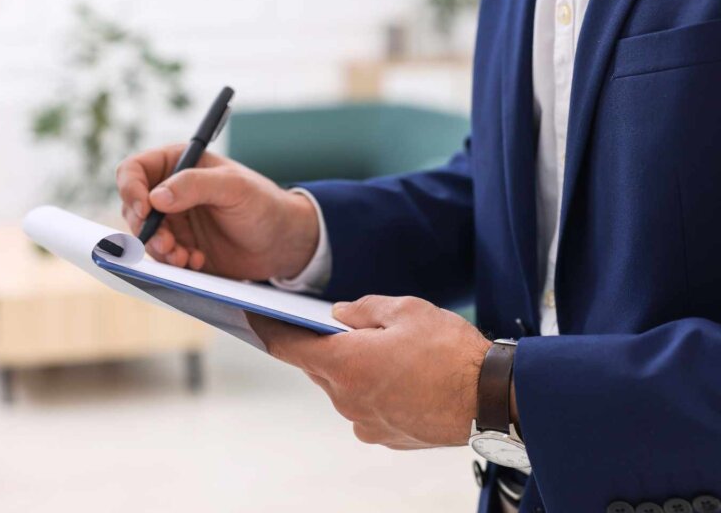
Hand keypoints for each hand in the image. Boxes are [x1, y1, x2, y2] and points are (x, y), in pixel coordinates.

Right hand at [116, 144, 319, 279]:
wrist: (283, 243)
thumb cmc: (263, 204)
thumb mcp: (233, 188)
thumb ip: (194, 186)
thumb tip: (155, 197)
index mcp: (177, 165)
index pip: (134, 170)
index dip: (131, 189)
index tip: (145, 210)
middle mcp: (170, 192)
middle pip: (133, 208)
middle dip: (146, 229)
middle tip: (168, 244)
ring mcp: (174, 222)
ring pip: (145, 236)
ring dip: (160, 250)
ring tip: (185, 257)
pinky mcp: (180, 248)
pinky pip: (162, 257)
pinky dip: (174, 262)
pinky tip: (198, 262)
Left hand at [248, 295, 492, 448]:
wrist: (494, 400)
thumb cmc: (451, 351)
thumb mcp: (406, 310)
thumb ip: (362, 310)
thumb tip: (337, 317)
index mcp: (344, 364)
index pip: (286, 347)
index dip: (266, 329)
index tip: (252, 316)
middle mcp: (346, 399)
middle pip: (318, 368)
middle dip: (325, 347)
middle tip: (342, 328)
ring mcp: (364, 422)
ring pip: (344, 388)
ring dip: (354, 370)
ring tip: (387, 352)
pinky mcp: (385, 437)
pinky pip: (366, 408)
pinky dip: (374, 391)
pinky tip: (401, 378)